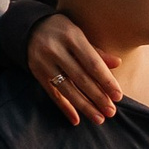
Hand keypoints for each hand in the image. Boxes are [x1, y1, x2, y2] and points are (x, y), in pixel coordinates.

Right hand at [28, 12, 121, 126]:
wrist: (30, 28)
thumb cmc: (63, 31)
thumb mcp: (79, 35)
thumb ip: (97, 51)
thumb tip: (117, 64)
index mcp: (72, 36)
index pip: (92, 63)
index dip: (106, 81)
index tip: (118, 96)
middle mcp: (56, 50)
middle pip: (81, 78)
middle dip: (98, 97)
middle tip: (111, 111)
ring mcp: (44, 63)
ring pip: (67, 89)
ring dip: (84, 106)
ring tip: (99, 118)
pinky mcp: (37, 74)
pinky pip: (53, 94)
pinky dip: (65, 108)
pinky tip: (76, 119)